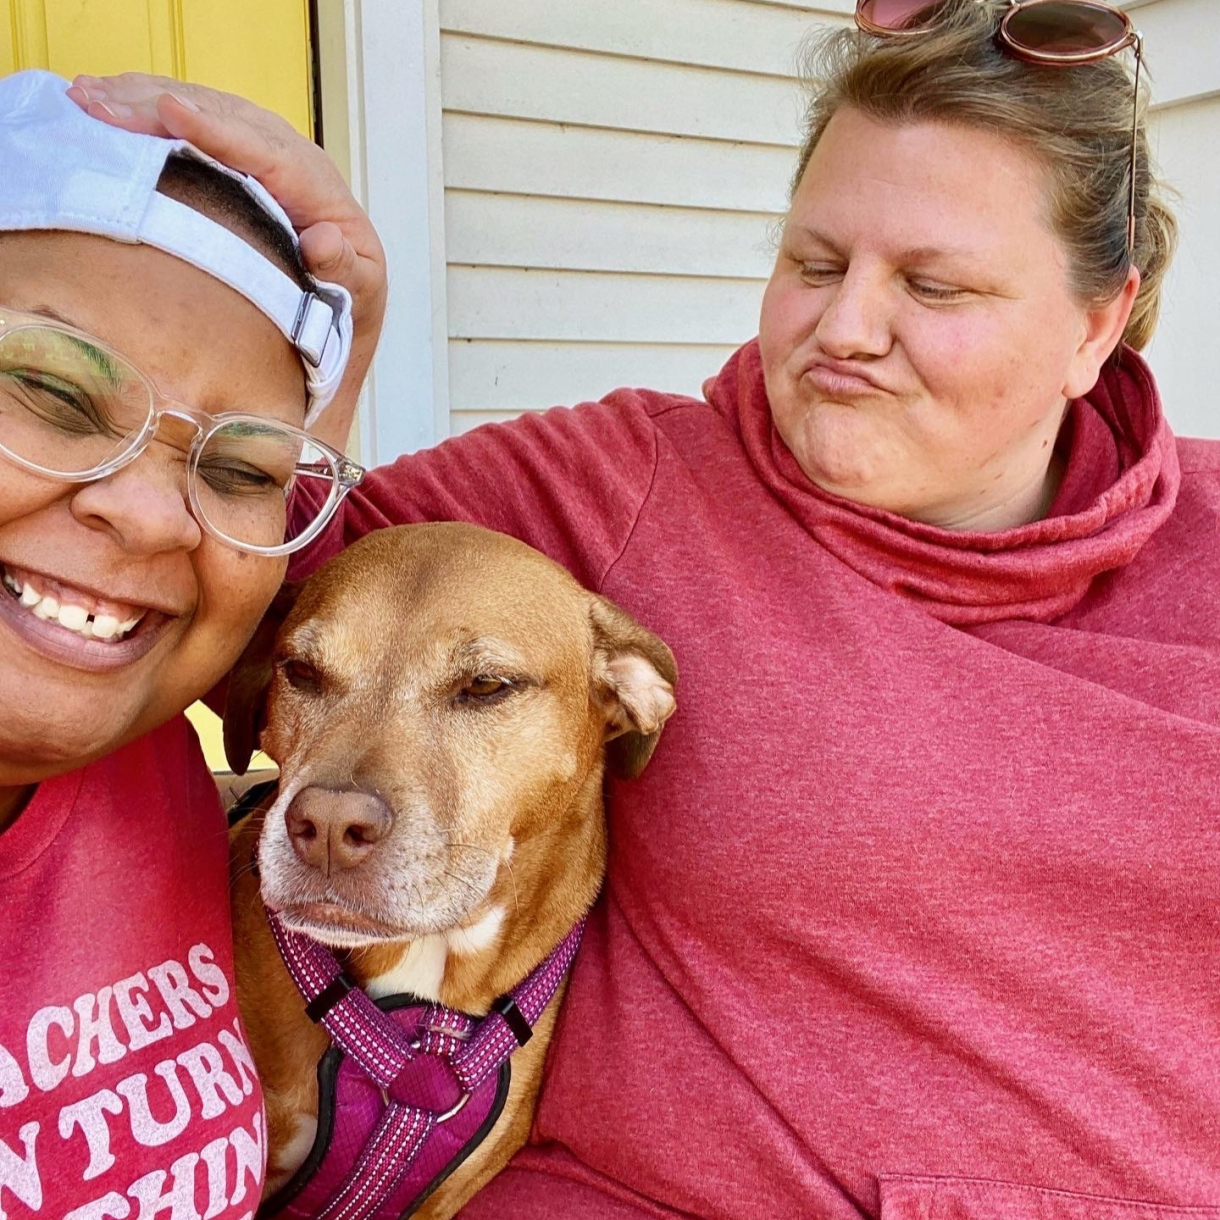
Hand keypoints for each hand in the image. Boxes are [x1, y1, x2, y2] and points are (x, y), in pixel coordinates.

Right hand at [67, 73, 386, 450]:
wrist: (348, 300)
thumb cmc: (348, 303)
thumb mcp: (356, 296)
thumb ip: (343, 271)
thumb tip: (323, 241)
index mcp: (322, 193)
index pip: (267, 154)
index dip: (217, 132)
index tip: (171, 113)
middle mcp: (293, 158)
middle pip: (223, 119)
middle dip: (157, 106)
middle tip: (97, 104)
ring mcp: (264, 149)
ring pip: (202, 110)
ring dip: (140, 100)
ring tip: (84, 98)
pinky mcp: (238, 152)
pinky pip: (191, 121)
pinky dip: (144, 110)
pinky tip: (99, 106)